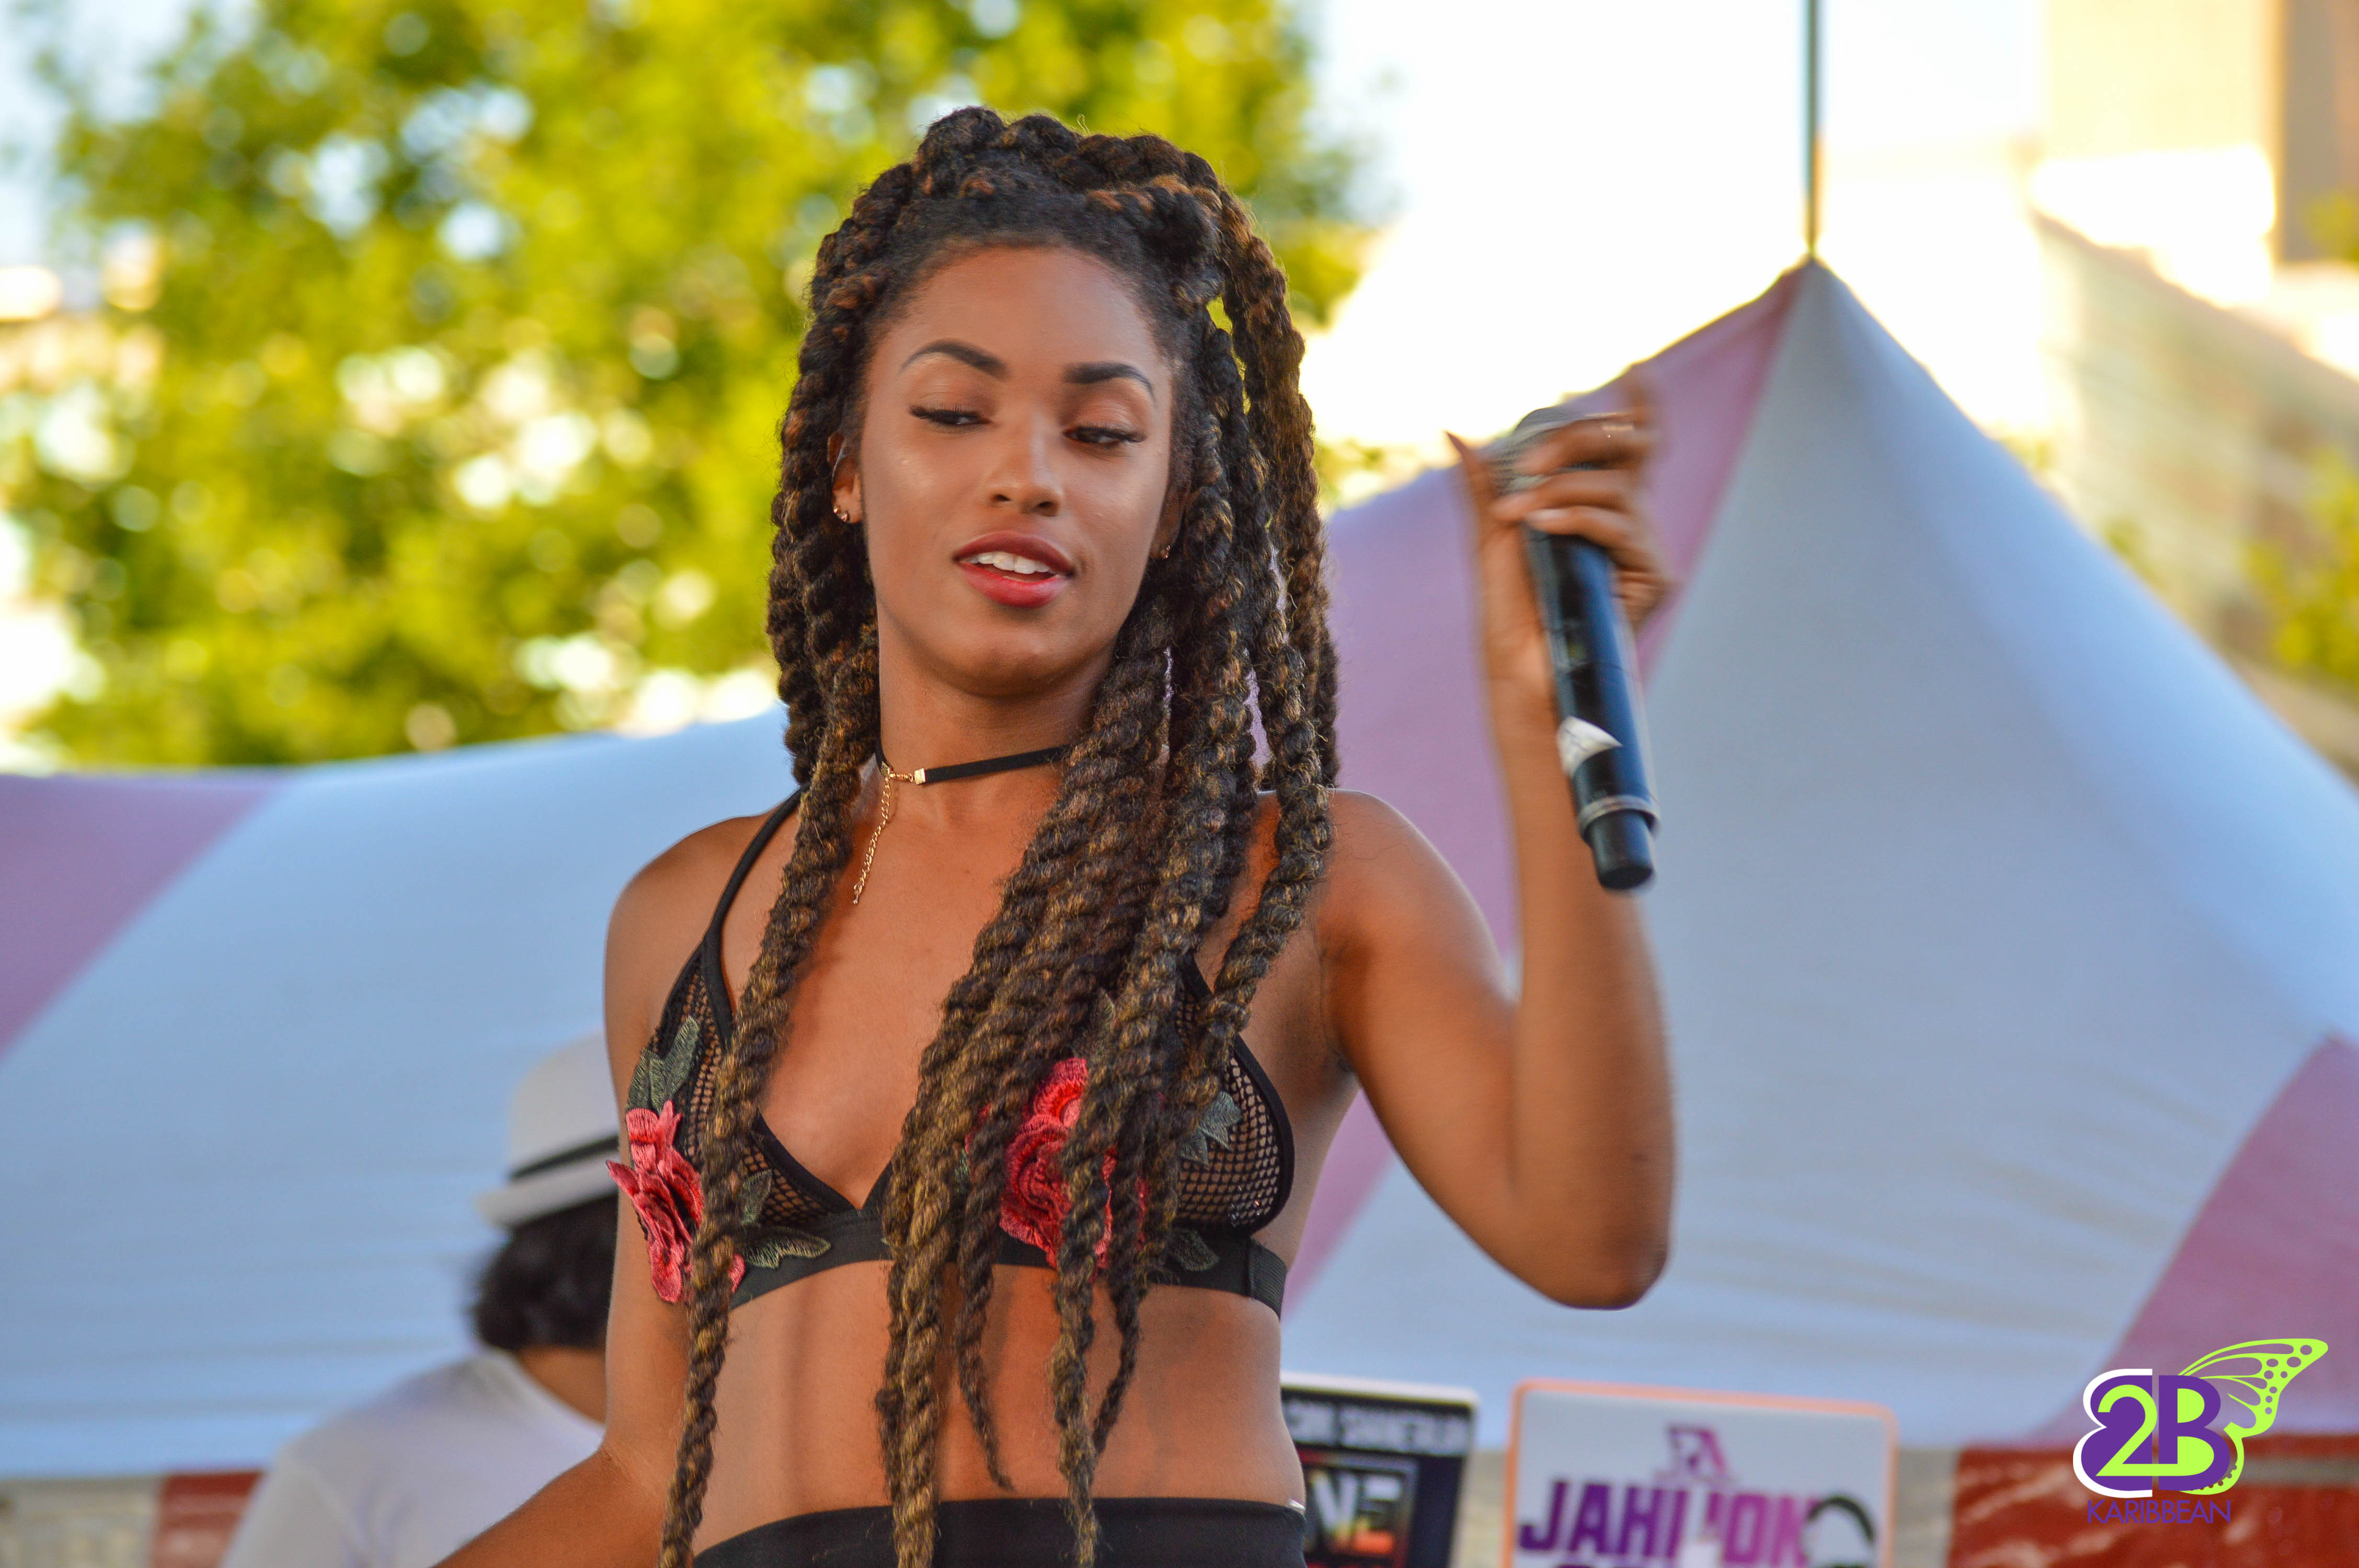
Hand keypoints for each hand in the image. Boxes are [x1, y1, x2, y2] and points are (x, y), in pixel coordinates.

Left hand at [1447, 378, 1670, 729]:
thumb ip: (1484, 483)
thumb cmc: (1510, 612)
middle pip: (1630, 446)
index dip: (1640, 404)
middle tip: (1526, 462)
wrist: (1521, 672)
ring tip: (1517, 515)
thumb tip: (1454, 431)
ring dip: (1559, 489)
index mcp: (1599, 506)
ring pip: (1617, 485)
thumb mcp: (1492, 536)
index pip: (1632, 444)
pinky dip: (1575, 518)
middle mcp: (1630, 520)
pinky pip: (1618, 524)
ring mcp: (1645, 546)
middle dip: (1576, 439)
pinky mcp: (1655, 575)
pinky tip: (1541, 527)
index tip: (1635, 365)